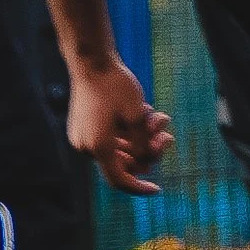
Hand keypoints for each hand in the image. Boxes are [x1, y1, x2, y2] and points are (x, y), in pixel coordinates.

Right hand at [64, 56, 173, 194]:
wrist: (92, 61)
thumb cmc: (115, 85)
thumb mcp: (137, 117)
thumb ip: (143, 146)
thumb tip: (145, 166)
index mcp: (98, 146)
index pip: (120, 180)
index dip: (139, 188)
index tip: (157, 189)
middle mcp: (87, 146)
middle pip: (123, 162)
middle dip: (147, 149)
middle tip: (166, 133)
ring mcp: (83, 137)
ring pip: (119, 149)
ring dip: (141, 137)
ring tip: (158, 117)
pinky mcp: (84, 127)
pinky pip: (110, 139)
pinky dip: (127, 131)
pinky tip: (143, 113)